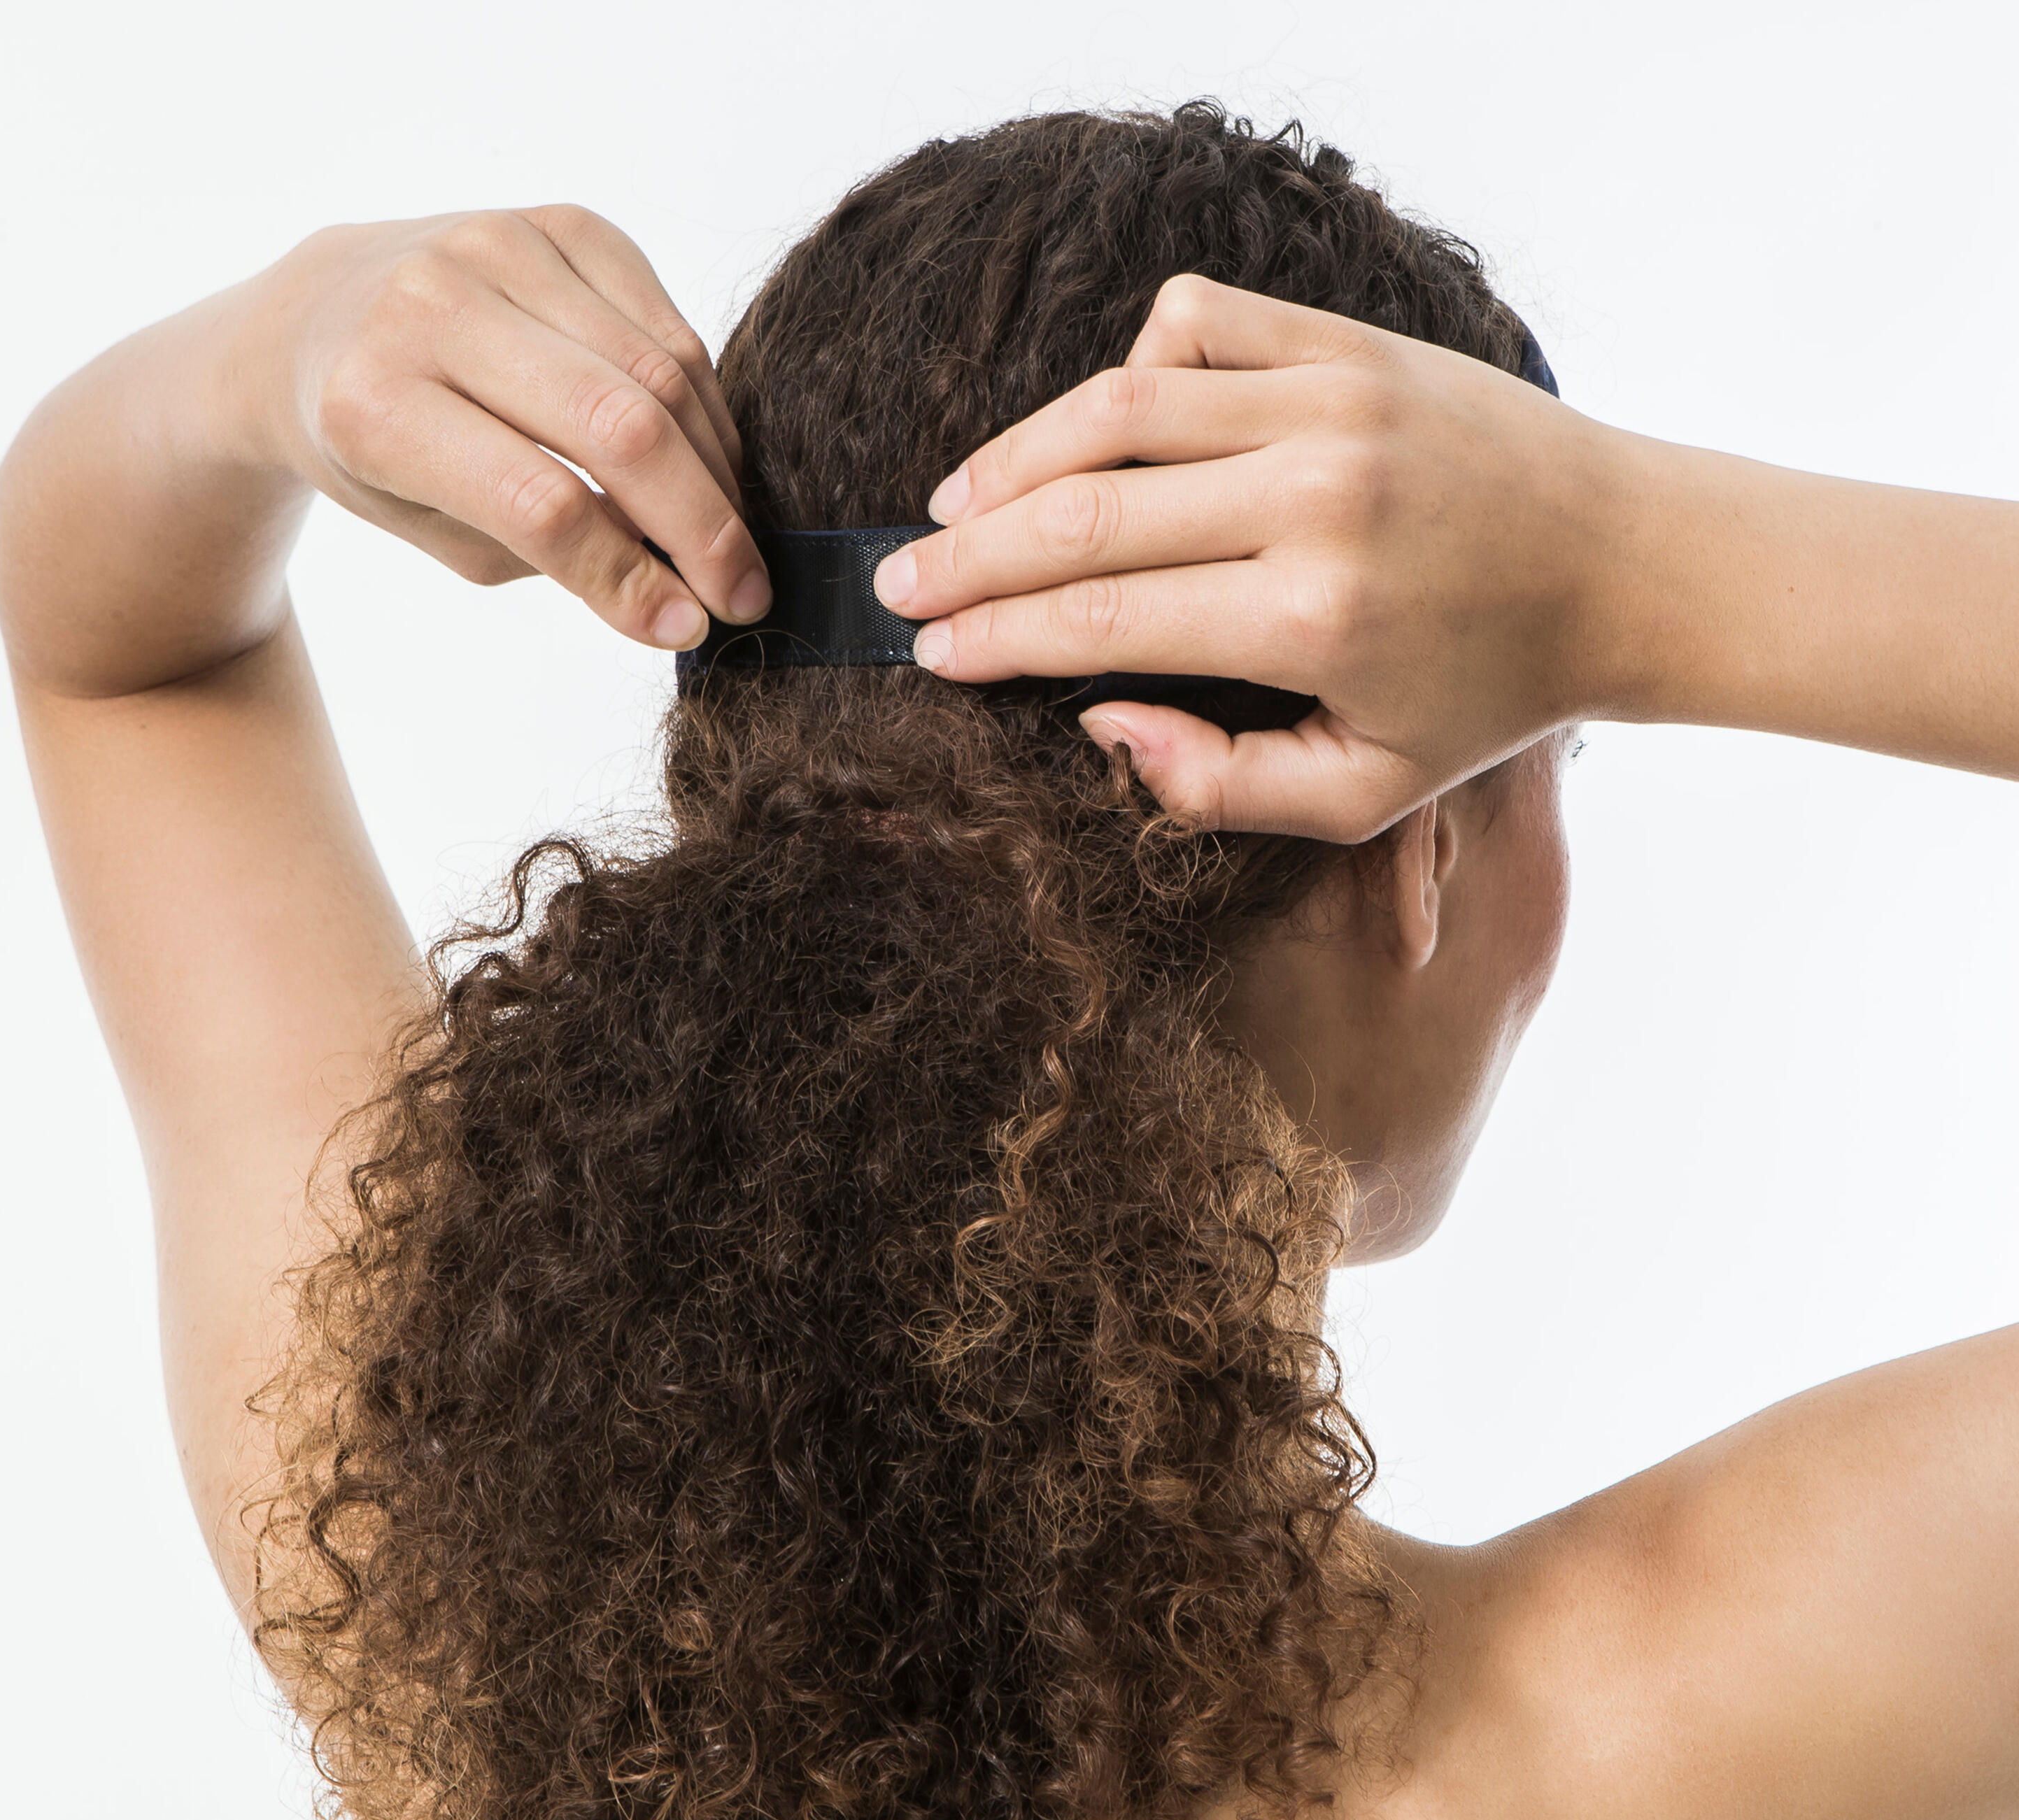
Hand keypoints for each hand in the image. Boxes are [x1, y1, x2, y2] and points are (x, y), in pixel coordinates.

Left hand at [237, 206, 768, 647]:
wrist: (322, 316)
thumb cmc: (384, 449)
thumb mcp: (442, 532)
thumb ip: (558, 562)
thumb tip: (684, 603)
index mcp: (378, 403)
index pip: (542, 504)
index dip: (630, 576)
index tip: (691, 626)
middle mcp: (432, 304)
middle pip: (621, 428)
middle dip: (702, 526)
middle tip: (746, 592)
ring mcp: (502, 245)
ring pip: (663, 374)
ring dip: (716, 472)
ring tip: (728, 537)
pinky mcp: (563, 222)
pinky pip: (669, 327)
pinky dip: (705, 409)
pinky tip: (704, 462)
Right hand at [872, 276, 1634, 839]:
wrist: (1627, 566)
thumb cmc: (1489, 696)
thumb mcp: (1362, 792)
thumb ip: (1217, 786)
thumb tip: (1097, 719)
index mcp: (1310, 619)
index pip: (1099, 616)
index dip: (994, 637)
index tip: (930, 652)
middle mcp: (1313, 495)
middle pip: (1084, 511)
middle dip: (968, 555)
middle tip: (898, 585)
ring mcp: (1332, 401)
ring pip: (1119, 404)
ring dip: (1016, 457)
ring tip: (953, 506)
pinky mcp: (1351, 342)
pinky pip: (1198, 322)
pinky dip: (1131, 363)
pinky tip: (1096, 425)